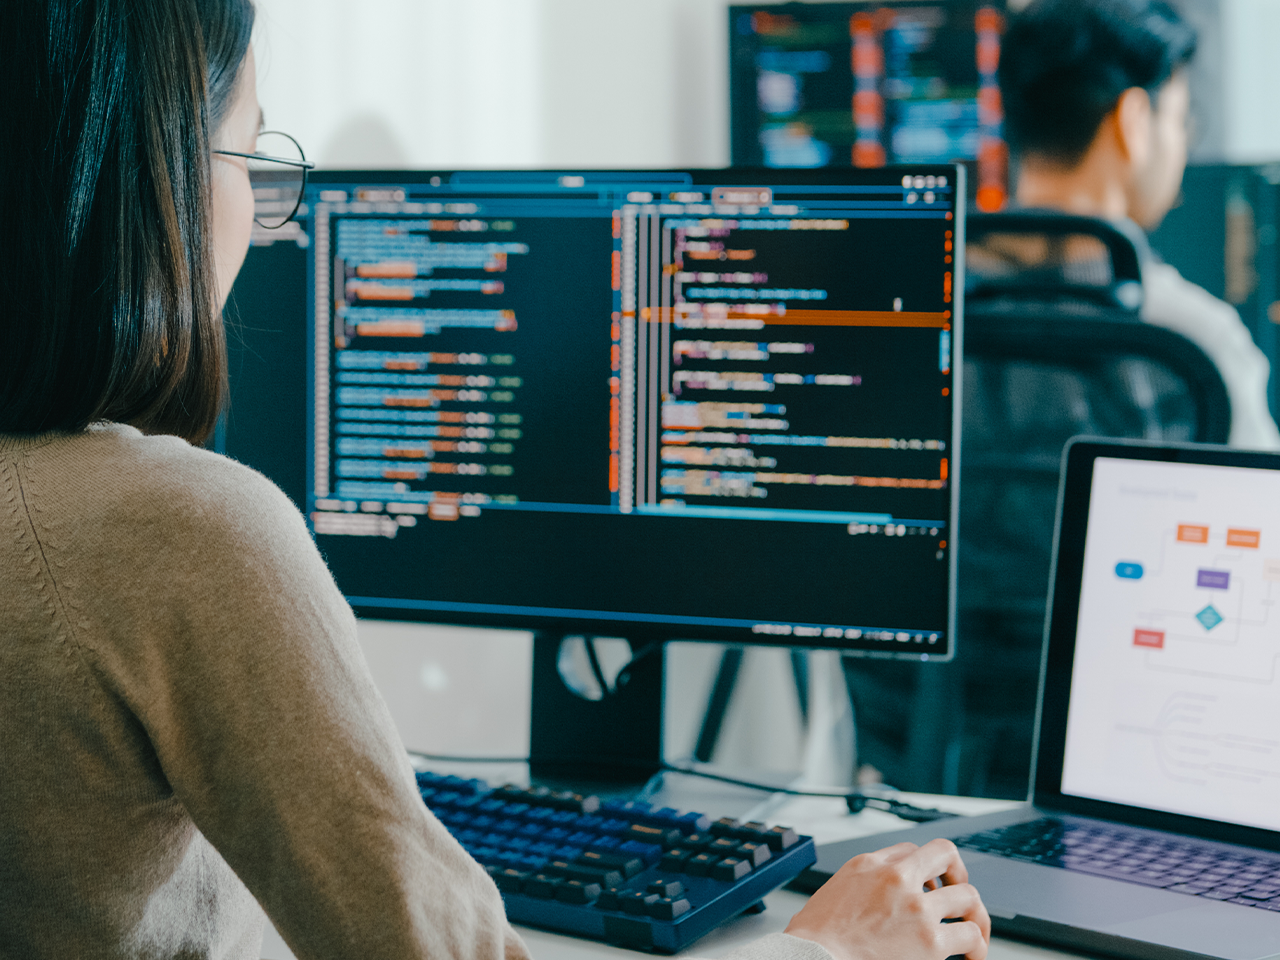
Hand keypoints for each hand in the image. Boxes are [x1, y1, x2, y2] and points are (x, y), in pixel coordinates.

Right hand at [784, 838, 990, 959]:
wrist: (813, 957)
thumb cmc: (817, 934)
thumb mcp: (837, 887)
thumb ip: (866, 879)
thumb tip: (884, 884)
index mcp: (871, 864)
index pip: (913, 850)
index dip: (925, 867)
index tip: (930, 883)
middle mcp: (897, 879)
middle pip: (947, 858)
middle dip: (957, 876)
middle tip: (958, 895)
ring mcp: (916, 908)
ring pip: (967, 896)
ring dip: (973, 913)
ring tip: (973, 928)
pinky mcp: (929, 941)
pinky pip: (969, 935)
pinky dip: (976, 946)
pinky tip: (971, 955)